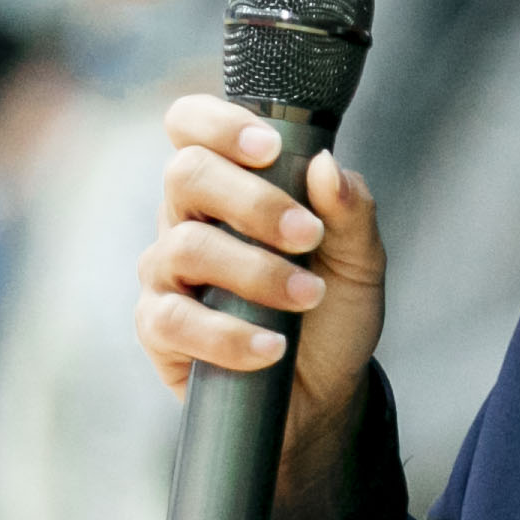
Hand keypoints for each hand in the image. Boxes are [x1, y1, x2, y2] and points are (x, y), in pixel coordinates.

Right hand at [138, 95, 387, 519]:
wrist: (322, 394)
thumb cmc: (330, 314)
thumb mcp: (359, 263)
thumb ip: (350, 210)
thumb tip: (325, 164)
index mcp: (228, 185)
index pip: (191, 126)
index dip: (219, 124)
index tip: (271, 149)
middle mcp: (188, 219)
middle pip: (186, 174)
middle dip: (253, 201)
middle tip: (309, 236)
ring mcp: (168, 273)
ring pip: (185, 247)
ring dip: (256, 271)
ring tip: (305, 298)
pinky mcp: (159, 329)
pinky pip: (174, 321)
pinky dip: (227, 335)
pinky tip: (270, 348)